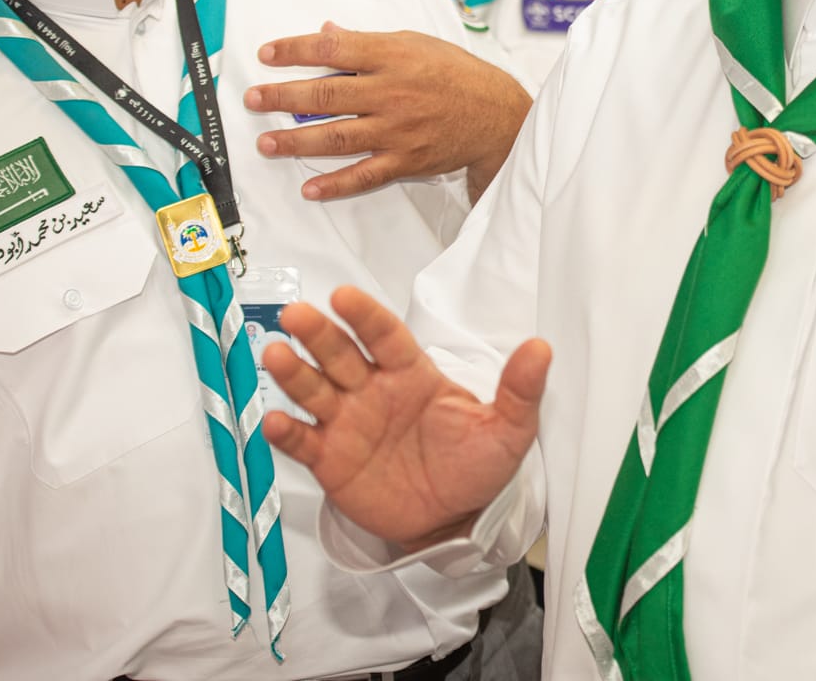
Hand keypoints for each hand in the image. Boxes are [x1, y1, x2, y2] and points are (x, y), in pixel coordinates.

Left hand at [243, 22, 531, 200]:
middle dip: (282, 98)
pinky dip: (335, 184)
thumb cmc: (454, 73)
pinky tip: (309, 188)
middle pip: (325, 96)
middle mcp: (391, 92)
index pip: (331, 50)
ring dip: (296, 142)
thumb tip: (326, 33)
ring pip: (337, 137)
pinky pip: (364, 175)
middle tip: (253, 99)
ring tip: (266, 143)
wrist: (496, 114)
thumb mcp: (414, 43)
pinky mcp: (405, 161)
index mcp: (392, 56)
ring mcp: (397, 130)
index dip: (294, 51)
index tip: (266, 54)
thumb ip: (368, 43)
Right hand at [262, 286, 550, 547]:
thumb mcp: (507, 429)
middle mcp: (373, 390)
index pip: (386, 336)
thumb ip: (520, 390)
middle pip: (341, 354)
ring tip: (274, 355)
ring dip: (294, 373)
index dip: (365, 316)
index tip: (343, 295)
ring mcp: (348, 423)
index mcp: (412, 374)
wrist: (455, 520)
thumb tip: (541, 348)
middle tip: (295, 314)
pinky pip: (304, 441)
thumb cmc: (477, 466)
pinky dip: (287, 432)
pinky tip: (274, 421)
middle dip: (318, 334)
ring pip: (315, 390)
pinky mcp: (331, 460)